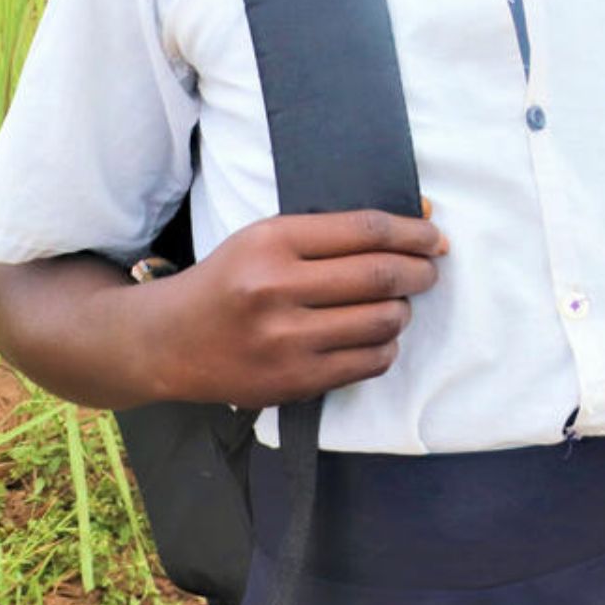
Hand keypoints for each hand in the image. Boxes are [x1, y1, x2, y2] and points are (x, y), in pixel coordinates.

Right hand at [145, 208, 446, 408]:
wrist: (168, 341)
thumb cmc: (230, 280)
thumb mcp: (267, 238)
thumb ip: (334, 232)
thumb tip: (418, 222)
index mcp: (272, 242)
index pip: (366, 230)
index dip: (413, 233)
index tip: (435, 237)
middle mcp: (277, 289)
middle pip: (382, 275)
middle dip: (420, 271)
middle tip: (429, 270)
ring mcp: (285, 341)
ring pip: (383, 321)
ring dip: (403, 310)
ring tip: (395, 304)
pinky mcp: (293, 381)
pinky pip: (370, 361)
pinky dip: (385, 345)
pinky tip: (375, 335)